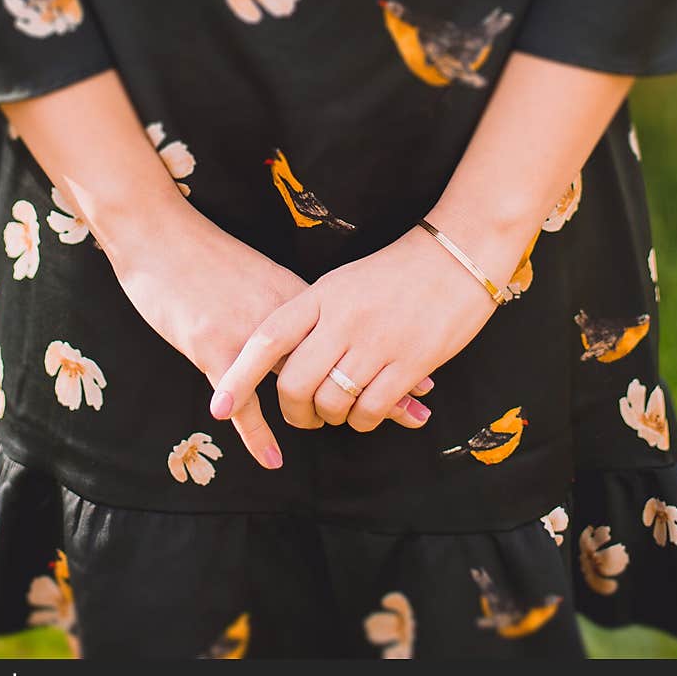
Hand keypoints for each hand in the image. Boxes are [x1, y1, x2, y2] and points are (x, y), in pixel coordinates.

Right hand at [77, 182, 434, 467]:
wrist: (160, 235)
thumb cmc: (207, 258)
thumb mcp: (262, 277)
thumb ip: (295, 307)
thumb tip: (330, 330)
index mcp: (297, 299)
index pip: (353, 337)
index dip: (389, 358)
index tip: (426, 378)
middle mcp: (283, 317)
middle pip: (339, 360)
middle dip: (382, 387)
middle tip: (419, 411)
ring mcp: (250, 335)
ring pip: (300, 382)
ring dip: (335, 408)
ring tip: (365, 429)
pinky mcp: (214, 349)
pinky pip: (243, 402)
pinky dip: (258, 433)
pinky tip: (274, 458)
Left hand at [211, 220, 507, 432]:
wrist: (458, 254)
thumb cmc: (396, 271)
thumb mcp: (343, 284)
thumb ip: (312, 318)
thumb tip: (285, 360)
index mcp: (321, 295)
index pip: (268, 340)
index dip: (239, 376)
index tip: (218, 406)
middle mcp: (343, 319)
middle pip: (296, 384)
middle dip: (293, 413)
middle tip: (303, 418)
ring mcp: (378, 342)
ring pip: (333, 402)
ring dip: (331, 419)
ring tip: (338, 414)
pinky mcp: (412, 363)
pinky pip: (372, 410)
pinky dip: (364, 421)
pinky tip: (369, 413)